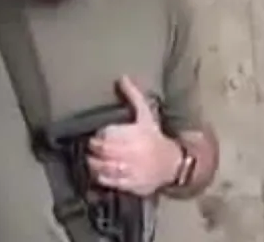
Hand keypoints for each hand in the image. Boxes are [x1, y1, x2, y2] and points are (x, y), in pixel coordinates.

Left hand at [86, 75, 180, 196]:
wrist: (173, 163)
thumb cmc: (154, 137)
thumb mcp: (146, 116)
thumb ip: (134, 96)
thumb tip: (122, 77)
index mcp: (136, 135)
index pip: (107, 135)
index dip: (98, 136)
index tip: (95, 136)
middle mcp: (133, 153)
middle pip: (104, 151)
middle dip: (93, 149)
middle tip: (90, 147)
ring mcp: (132, 171)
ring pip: (104, 167)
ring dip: (93, 163)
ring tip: (91, 159)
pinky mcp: (132, 185)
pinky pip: (110, 182)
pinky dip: (100, 177)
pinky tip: (98, 172)